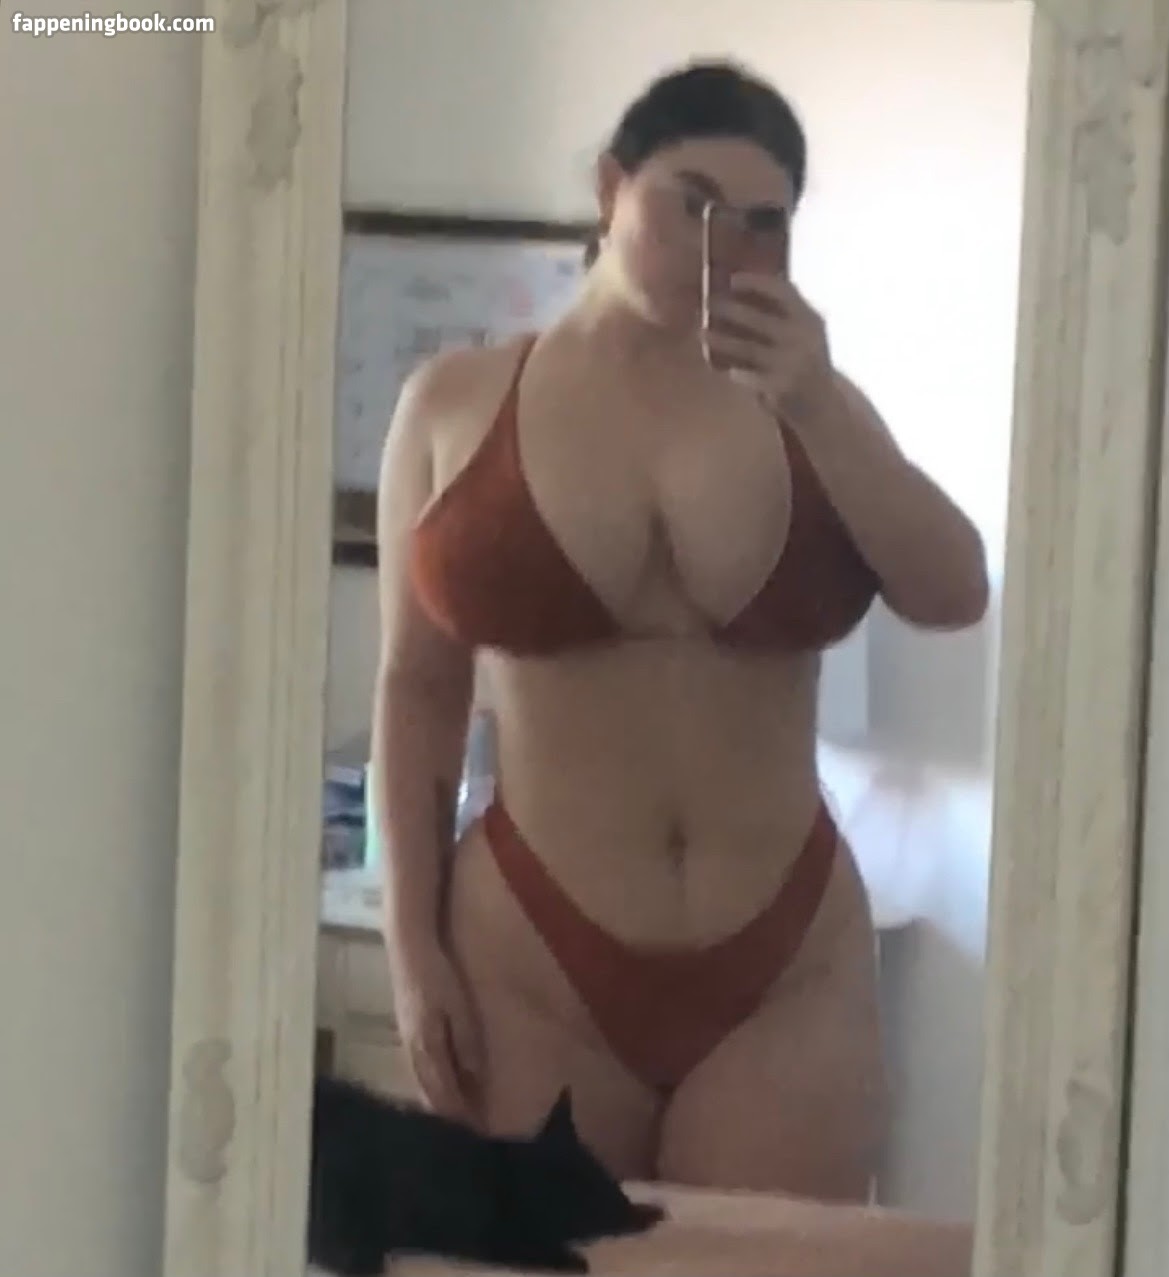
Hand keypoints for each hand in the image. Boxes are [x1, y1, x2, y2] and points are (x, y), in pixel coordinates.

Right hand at [390, 939, 484, 1123]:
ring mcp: (406, 1041)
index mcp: (426, 1049)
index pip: (443, 1096)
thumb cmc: (438, 975)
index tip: (476, 1136)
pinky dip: (432, 1085)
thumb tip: (476, 1081)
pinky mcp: (407, 1031)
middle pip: (430, 1096)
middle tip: (467, 1134)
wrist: (408, 947)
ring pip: (422, 1085)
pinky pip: (419, 1070)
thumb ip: (467, 1044)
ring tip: (456, 1117)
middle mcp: (413, 1052)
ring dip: (439, 1103)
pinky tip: (441, 1085)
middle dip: (447, 1117)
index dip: (459, 1117)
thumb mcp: (460, 1009)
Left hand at [703, 271, 835, 422]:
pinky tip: (723, 368)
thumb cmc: (806, 362)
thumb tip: (744, 285)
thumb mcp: (805, 333)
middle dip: (729, 309)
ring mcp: (791, 364)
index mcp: (810, 319)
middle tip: (705, 303)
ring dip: (720, 340)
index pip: (784, 291)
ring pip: (748, 349)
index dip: (757, 282)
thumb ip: (783, 312)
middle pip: (758, 319)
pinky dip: (734, 372)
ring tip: (700, 333)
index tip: (732, 279)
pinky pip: (749, 376)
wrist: (823, 406)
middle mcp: (802, 338)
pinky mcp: (781, 388)